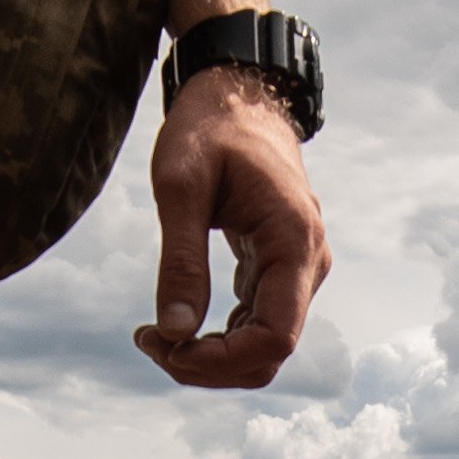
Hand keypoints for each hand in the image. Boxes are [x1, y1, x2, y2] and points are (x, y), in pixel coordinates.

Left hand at [132, 68, 326, 388]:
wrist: (238, 93)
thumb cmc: (208, 129)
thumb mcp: (180, 188)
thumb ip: (180, 261)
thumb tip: (175, 334)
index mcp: (294, 240)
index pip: (275, 338)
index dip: (220, 361)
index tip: (164, 345)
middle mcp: (309, 261)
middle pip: (271, 353)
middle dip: (209, 365)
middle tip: (149, 342)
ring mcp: (299, 268)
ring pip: (265, 347)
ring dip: (211, 357)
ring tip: (153, 336)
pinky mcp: (279, 269)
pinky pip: (257, 325)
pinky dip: (217, 339)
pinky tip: (173, 325)